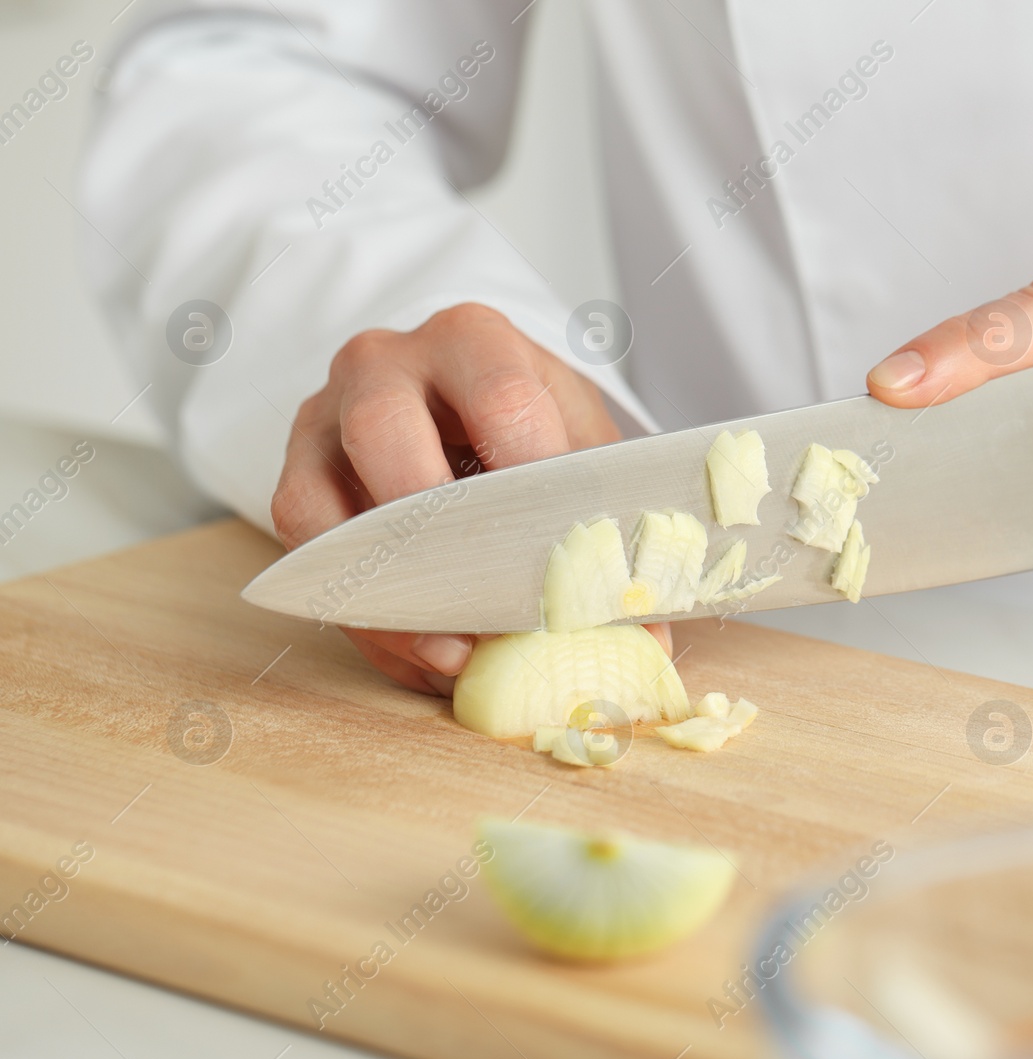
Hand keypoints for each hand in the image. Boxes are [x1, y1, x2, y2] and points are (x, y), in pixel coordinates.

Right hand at [270, 302, 630, 695]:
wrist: (464, 404)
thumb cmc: (530, 426)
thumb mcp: (582, 449)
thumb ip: (610, 526)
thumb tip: (646, 635)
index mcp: (474, 340)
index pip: (501, 399)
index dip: (533, 482)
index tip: (564, 555)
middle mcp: (386, 364)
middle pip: (387, 431)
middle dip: (439, 533)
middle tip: (495, 608)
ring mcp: (325, 417)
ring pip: (322, 503)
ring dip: (392, 594)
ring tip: (459, 653)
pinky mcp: (297, 475)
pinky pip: (307, 555)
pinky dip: (365, 616)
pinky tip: (425, 653)